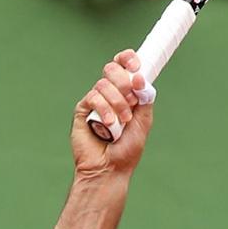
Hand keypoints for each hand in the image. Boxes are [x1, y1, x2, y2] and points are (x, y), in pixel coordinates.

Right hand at [71, 50, 153, 180]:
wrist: (110, 169)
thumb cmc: (126, 150)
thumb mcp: (144, 121)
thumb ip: (145, 98)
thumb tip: (141, 77)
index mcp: (124, 93)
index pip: (123, 65)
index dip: (128, 59)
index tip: (136, 66)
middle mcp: (109, 95)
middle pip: (112, 69)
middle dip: (124, 82)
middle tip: (132, 101)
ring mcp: (95, 102)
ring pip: (103, 84)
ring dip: (117, 102)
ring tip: (122, 121)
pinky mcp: (82, 110)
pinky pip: (93, 97)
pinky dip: (104, 109)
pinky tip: (108, 124)